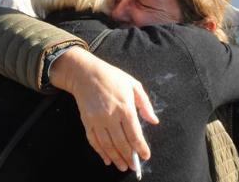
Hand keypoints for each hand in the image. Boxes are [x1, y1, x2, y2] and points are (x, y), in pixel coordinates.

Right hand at [50, 46, 158, 171]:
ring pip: (108, 145)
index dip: (141, 148)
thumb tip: (154, 121)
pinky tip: (107, 158)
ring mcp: (97, 120)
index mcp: (125, 107)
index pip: (135, 134)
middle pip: (122, 143)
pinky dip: (100, 152)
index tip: (145, 155)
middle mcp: (111, 116)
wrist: (85, 73)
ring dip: (116, 158)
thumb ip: (145, 104)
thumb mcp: (133, 85)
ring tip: (122, 166)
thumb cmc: (111, 77)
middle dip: (129, 157)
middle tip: (134, 166)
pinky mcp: (87, 121)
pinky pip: (94, 141)